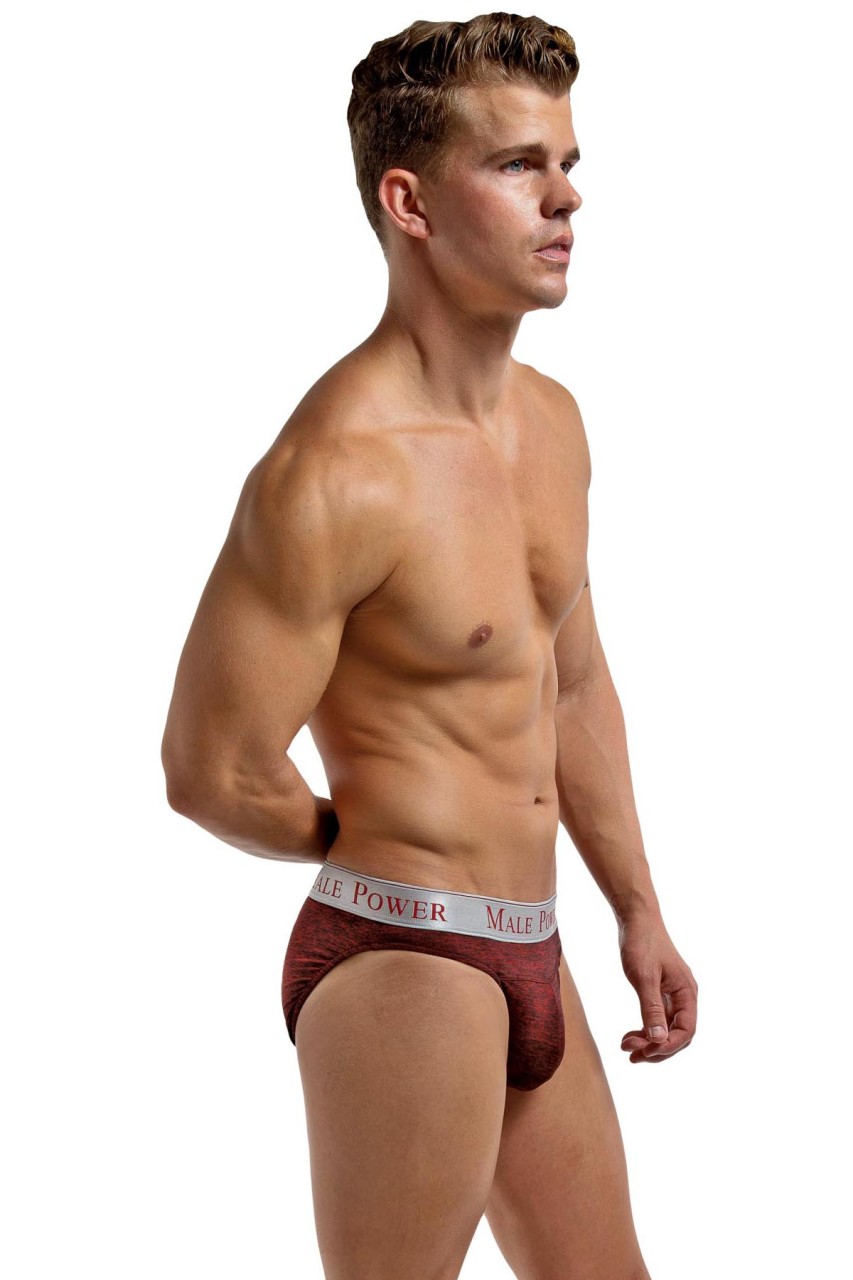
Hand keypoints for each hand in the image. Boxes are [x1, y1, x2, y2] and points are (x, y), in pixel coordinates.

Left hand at [617, 913, 697, 1062]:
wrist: (637, 919)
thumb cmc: (642, 943)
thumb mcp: (644, 977)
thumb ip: (651, 1008)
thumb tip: (658, 1040)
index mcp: (687, 992)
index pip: (687, 1030)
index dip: (668, 1046)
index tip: (645, 1052)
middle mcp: (684, 996)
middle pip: (678, 1035)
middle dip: (657, 1048)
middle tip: (631, 1056)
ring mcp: (673, 995)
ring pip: (667, 1029)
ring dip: (649, 1042)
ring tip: (626, 1047)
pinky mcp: (661, 992)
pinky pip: (658, 1019)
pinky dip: (645, 1030)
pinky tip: (630, 1035)